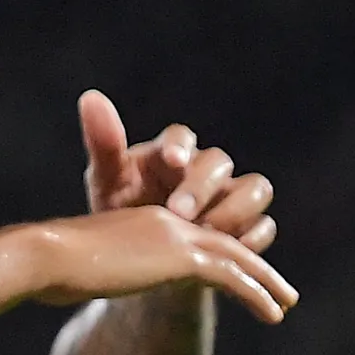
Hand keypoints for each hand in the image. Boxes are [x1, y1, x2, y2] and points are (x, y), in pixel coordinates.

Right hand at [27, 208, 296, 322]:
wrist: (44, 256)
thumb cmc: (45, 266)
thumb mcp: (74, 267)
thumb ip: (90, 271)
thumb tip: (69, 287)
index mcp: (146, 224)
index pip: (196, 239)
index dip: (223, 257)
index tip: (240, 278)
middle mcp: (167, 224)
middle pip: (224, 244)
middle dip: (255, 269)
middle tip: (281, 292)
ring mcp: (176, 238)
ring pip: (237, 257)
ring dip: (266, 282)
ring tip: (285, 305)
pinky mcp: (180, 258)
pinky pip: (232, 276)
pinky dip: (256, 293)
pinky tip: (273, 314)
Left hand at [79, 90, 277, 250]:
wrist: (137, 258)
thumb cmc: (120, 210)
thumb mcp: (107, 182)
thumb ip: (104, 144)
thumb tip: (90, 97)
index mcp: (171, 152)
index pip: (182, 136)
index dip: (180, 146)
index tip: (171, 160)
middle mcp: (206, 169)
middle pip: (220, 162)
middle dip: (200, 186)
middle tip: (177, 212)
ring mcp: (232, 196)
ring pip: (256, 188)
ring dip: (234, 209)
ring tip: (203, 232)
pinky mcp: (249, 226)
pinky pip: (264, 226)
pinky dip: (250, 237)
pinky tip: (223, 251)